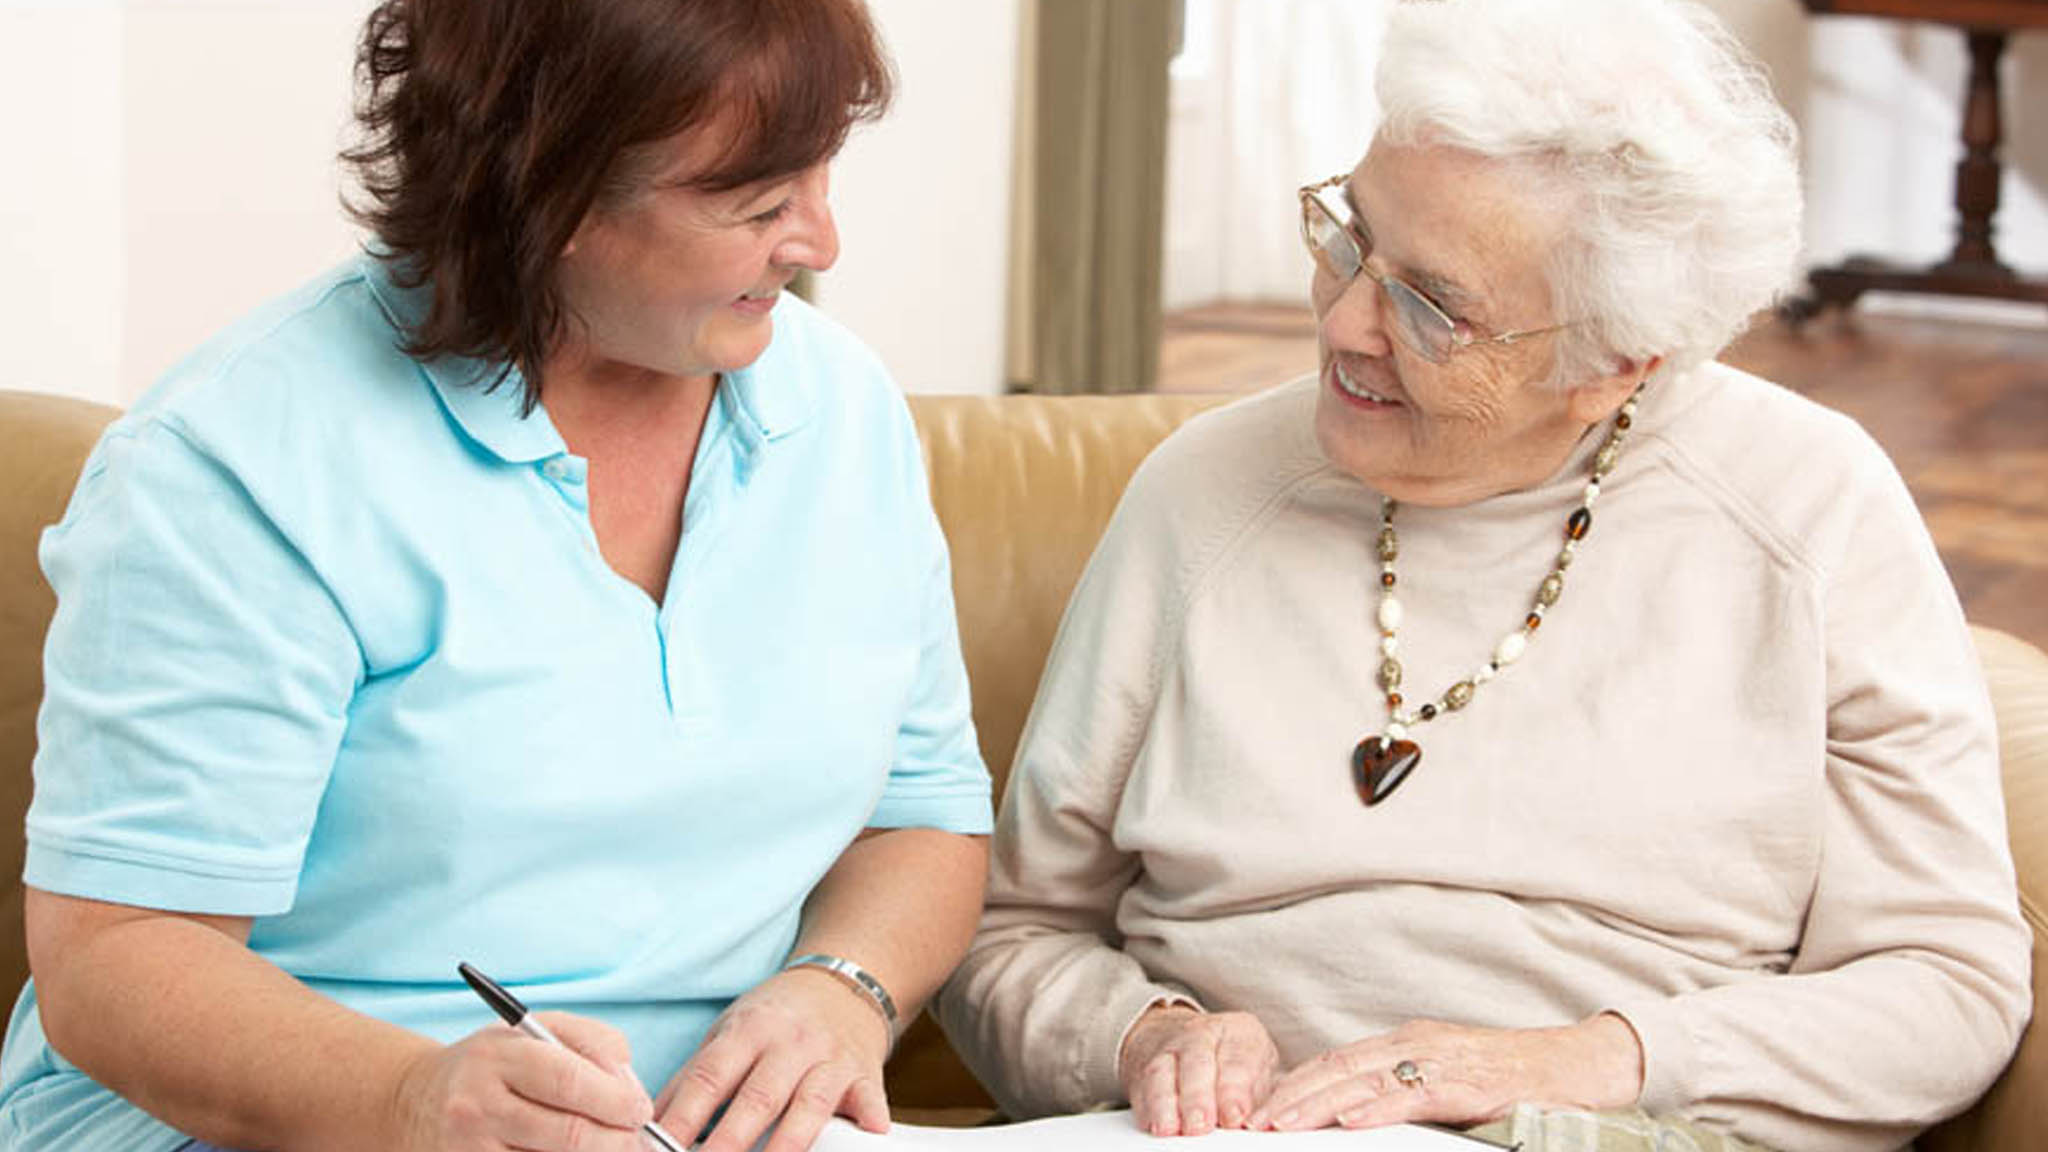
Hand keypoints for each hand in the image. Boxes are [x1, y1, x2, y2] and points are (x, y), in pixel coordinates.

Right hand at [393, 1011, 653, 1151]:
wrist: (414, 1102)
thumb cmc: (494, 1064)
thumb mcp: (536, 1031)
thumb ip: (592, 1043)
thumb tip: (629, 1084)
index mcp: (497, 1057)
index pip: (568, 1081)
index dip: (616, 1099)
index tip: (641, 1109)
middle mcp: (477, 1106)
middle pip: (568, 1135)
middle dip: (617, 1141)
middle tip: (637, 1139)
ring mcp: (469, 1151)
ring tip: (610, 1146)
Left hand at [656, 967, 891, 1151]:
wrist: (842, 984)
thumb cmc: (775, 1018)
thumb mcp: (729, 1031)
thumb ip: (696, 1075)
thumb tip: (650, 1122)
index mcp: (748, 1031)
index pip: (710, 1077)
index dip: (684, 1116)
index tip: (663, 1147)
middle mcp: (790, 1043)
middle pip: (758, 1097)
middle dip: (730, 1140)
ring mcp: (830, 1059)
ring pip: (810, 1103)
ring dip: (789, 1142)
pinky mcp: (864, 1074)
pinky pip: (869, 1098)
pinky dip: (870, 1117)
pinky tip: (869, 1132)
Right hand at [1117, 1004, 1281, 1135]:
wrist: (1182, 1039)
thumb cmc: (1230, 1064)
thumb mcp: (1257, 1071)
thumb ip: (1257, 1096)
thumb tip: (1259, 1122)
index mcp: (1240, 1032)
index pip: (1238, 1059)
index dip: (1234, 1089)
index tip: (1234, 1116)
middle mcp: (1201, 1033)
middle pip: (1197, 1062)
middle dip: (1198, 1096)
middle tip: (1201, 1124)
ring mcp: (1168, 1048)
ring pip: (1163, 1071)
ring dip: (1166, 1103)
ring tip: (1171, 1127)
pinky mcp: (1143, 1068)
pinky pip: (1141, 1086)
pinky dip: (1146, 1107)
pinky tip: (1153, 1123)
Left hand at [1246, 1015, 1643, 1132]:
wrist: (1580, 1066)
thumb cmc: (1515, 1079)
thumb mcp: (1448, 1080)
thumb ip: (1405, 1091)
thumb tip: (1356, 1115)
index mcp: (1408, 1042)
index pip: (1336, 1061)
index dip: (1294, 1083)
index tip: (1259, 1105)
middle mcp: (1417, 1044)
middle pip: (1338, 1068)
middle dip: (1291, 1096)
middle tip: (1251, 1121)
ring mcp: (1442, 1060)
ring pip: (1365, 1079)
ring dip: (1318, 1104)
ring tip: (1282, 1123)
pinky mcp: (1470, 1084)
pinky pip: (1415, 1095)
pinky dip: (1378, 1107)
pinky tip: (1351, 1120)